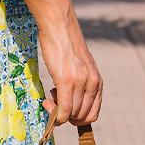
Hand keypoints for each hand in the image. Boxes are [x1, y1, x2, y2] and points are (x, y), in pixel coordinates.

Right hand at [37, 8, 101, 127]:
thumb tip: (71, 102)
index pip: (93, 113)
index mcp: (97, 81)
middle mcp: (92, 83)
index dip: (78, 118)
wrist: (59, 26)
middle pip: (82, 117)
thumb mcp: (80, 66)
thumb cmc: (65, 45)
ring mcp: (81, 82)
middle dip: (67, 117)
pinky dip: (56, 115)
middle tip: (54, 102)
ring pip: (72, 114)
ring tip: (49, 97)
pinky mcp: (66, 80)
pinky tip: (47, 104)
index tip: (65, 110)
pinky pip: (64, 109)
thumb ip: (81, 83)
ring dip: (58, 113)